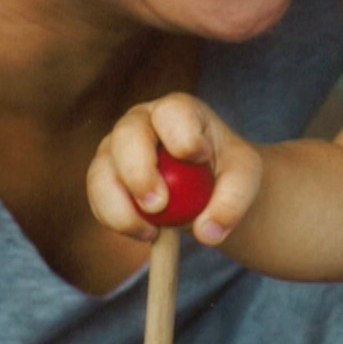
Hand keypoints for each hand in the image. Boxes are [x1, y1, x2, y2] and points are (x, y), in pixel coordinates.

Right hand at [86, 93, 261, 246]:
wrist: (206, 188)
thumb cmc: (225, 171)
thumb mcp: (244, 179)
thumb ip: (233, 200)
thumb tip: (208, 232)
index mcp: (177, 111)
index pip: (172, 113)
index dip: (182, 137)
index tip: (200, 159)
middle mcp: (140, 123)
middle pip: (127, 136)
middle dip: (139, 173)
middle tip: (159, 206)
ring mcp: (116, 150)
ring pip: (101, 173)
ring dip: (122, 209)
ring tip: (153, 232)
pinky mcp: (104, 179)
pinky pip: (98, 202)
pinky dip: (118, 221)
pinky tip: (147, 233)